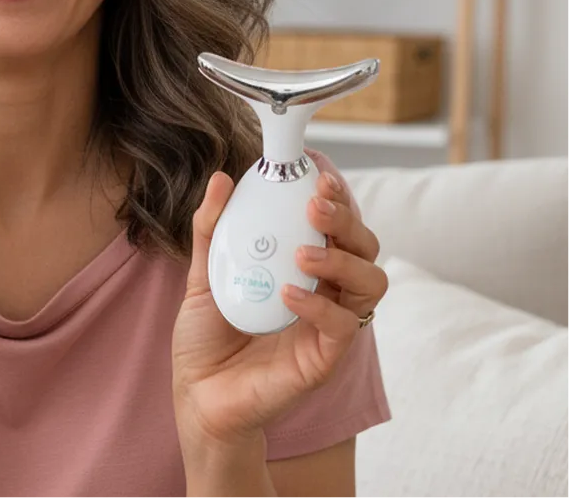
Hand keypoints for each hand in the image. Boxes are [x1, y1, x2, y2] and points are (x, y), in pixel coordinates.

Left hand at [171, 148, 387, 449]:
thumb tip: (220, 179)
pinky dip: (319, 304)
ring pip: (371, 283)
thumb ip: (211, 228)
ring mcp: (330, 326)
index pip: (338, 226)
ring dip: (343, 259)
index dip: (338, 199)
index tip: (318, 176)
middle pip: (366, 247)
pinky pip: (342, 327)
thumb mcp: (203, 273)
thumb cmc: (206, 335)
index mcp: (304, 268)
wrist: (197, 393)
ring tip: (302, 253)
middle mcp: (327, 292)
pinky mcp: (326, 359)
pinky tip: (288, 294)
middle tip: (316, 207)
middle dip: (348, 220)